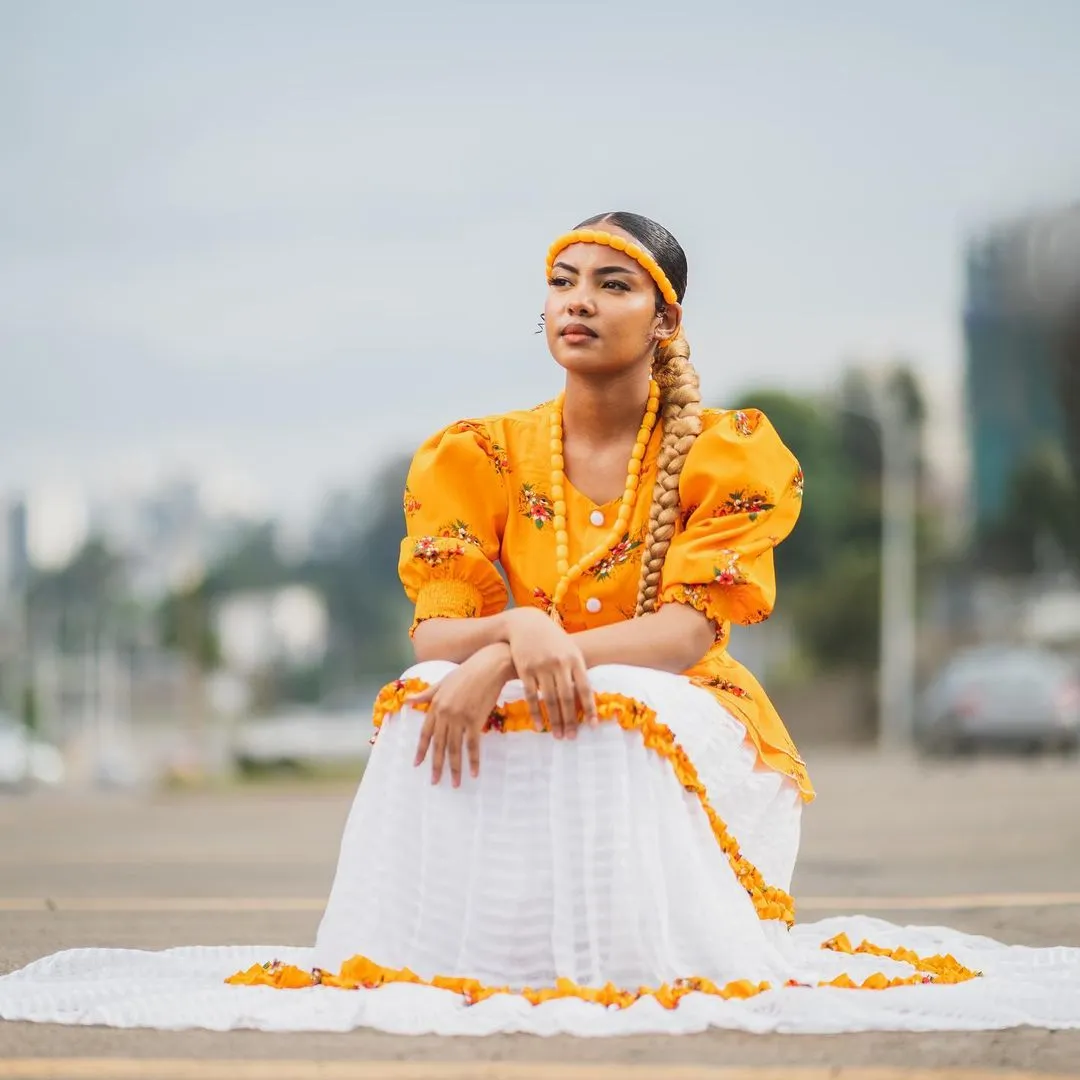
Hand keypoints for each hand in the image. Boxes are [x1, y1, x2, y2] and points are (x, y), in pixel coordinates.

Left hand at [408, 644, 512, 786]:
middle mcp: (445, 714)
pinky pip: (473, 745)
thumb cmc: (467, 672)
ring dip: (455, 768)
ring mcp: (460, 718)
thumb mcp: (443, 682)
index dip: (421, 750)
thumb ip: (426, 695)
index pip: (426, 733)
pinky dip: (473, 760)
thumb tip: (407, 701)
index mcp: (436, 705)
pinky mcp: (476, 720)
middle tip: (435, 782)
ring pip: (455, 748)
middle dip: (437, 765)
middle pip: (439, 745)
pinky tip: (474, 772)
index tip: (417, 765)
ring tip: (454, 783)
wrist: (489, 666)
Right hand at [504, 608, 597, 738]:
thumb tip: (587, 696)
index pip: (584, 688)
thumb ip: (577, 670)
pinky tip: (539, 726)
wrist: (526, 623)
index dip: (589, 708)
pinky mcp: (525, 669)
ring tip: (559, 736)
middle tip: (572, 737)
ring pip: (550, 700)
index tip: (593, 726)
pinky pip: (532, 696)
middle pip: (567, 698)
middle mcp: (559, 663)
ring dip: (555, 721)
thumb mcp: (569, 648)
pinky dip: (536, 713)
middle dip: (570, 720)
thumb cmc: (552, 639)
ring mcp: (541, 666)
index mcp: (574, 658)